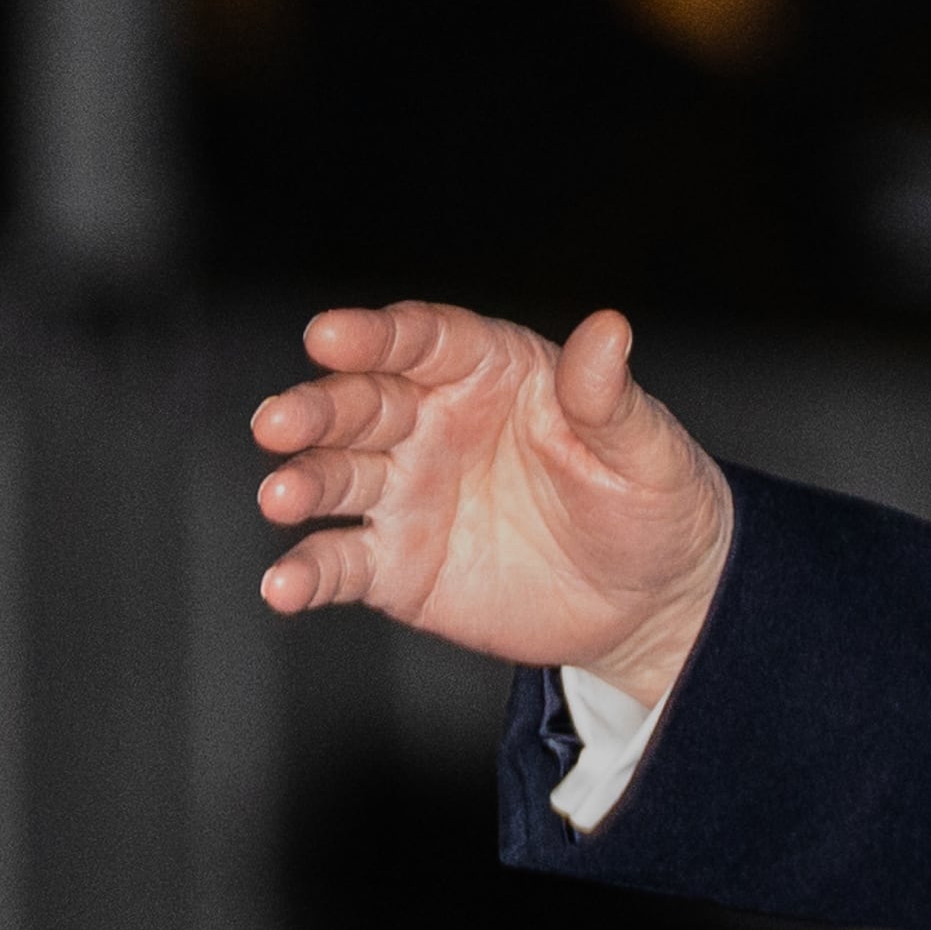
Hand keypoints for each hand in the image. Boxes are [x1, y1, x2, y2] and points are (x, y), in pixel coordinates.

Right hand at [250, 302, 733, 704]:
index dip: (376, 335)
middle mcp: (435, 421)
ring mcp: (410, 492)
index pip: (424, 339)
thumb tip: (609, 330)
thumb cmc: (652, 500)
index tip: (329, 334)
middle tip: (278, 423)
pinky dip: (308, 572)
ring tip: (279, 498)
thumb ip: (609, 395)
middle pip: (362, 402)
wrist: (651, 599)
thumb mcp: (645, 447)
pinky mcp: (398, 565)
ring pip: (337, 475)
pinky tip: (284, 586)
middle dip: (315, 409)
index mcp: (492, 371)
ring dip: (301, 483)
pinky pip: (343, 563)